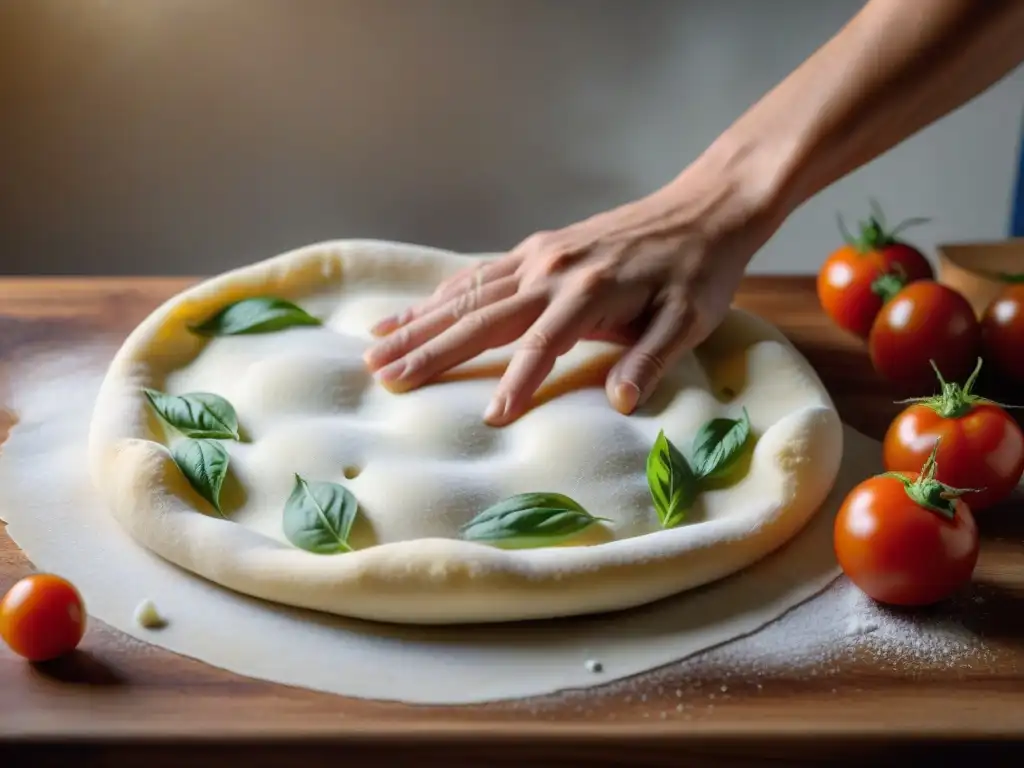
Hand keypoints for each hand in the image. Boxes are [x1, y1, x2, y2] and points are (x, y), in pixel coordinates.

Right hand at [362, 166, 774, 426]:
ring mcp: (540, 256)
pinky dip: (442, 295)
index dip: (515, 382)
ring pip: (466, 293)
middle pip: (480, 316)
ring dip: (420, 321)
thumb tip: (622, 402)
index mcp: (589, 292)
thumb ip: (651, 359)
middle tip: (383, 375)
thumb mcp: (689, 321)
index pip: (541, 345)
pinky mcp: (538, 249)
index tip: (489, 417)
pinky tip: (415, 311)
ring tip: (375, 345)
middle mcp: (553, 271)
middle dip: (430, 349)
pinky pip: (479, 275)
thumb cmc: (699, 272)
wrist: (703, 209)